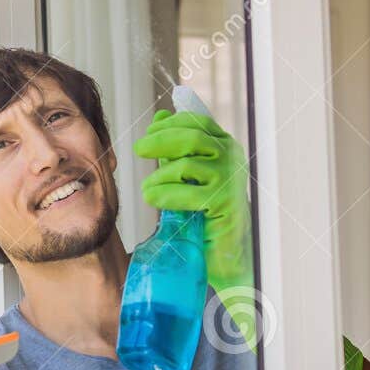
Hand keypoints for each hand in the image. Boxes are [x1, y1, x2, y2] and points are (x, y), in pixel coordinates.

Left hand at [134, 110, 256, 346]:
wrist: (228, 252)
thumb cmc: (207, 213)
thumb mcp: (191, 175)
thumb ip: (177, 149)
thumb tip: (158, 117)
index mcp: (225, 146)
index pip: (197, 123)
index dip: (169, 125)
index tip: (148, 134)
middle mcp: (231, 158)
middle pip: (190, 137)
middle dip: (160, 141)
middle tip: (138, 150)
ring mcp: (229, 180)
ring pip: (185, 165)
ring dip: (159, 176)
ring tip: (147, 190)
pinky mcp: (224, 204)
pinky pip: (188, 193)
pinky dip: (165, 195)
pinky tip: (152, 198)